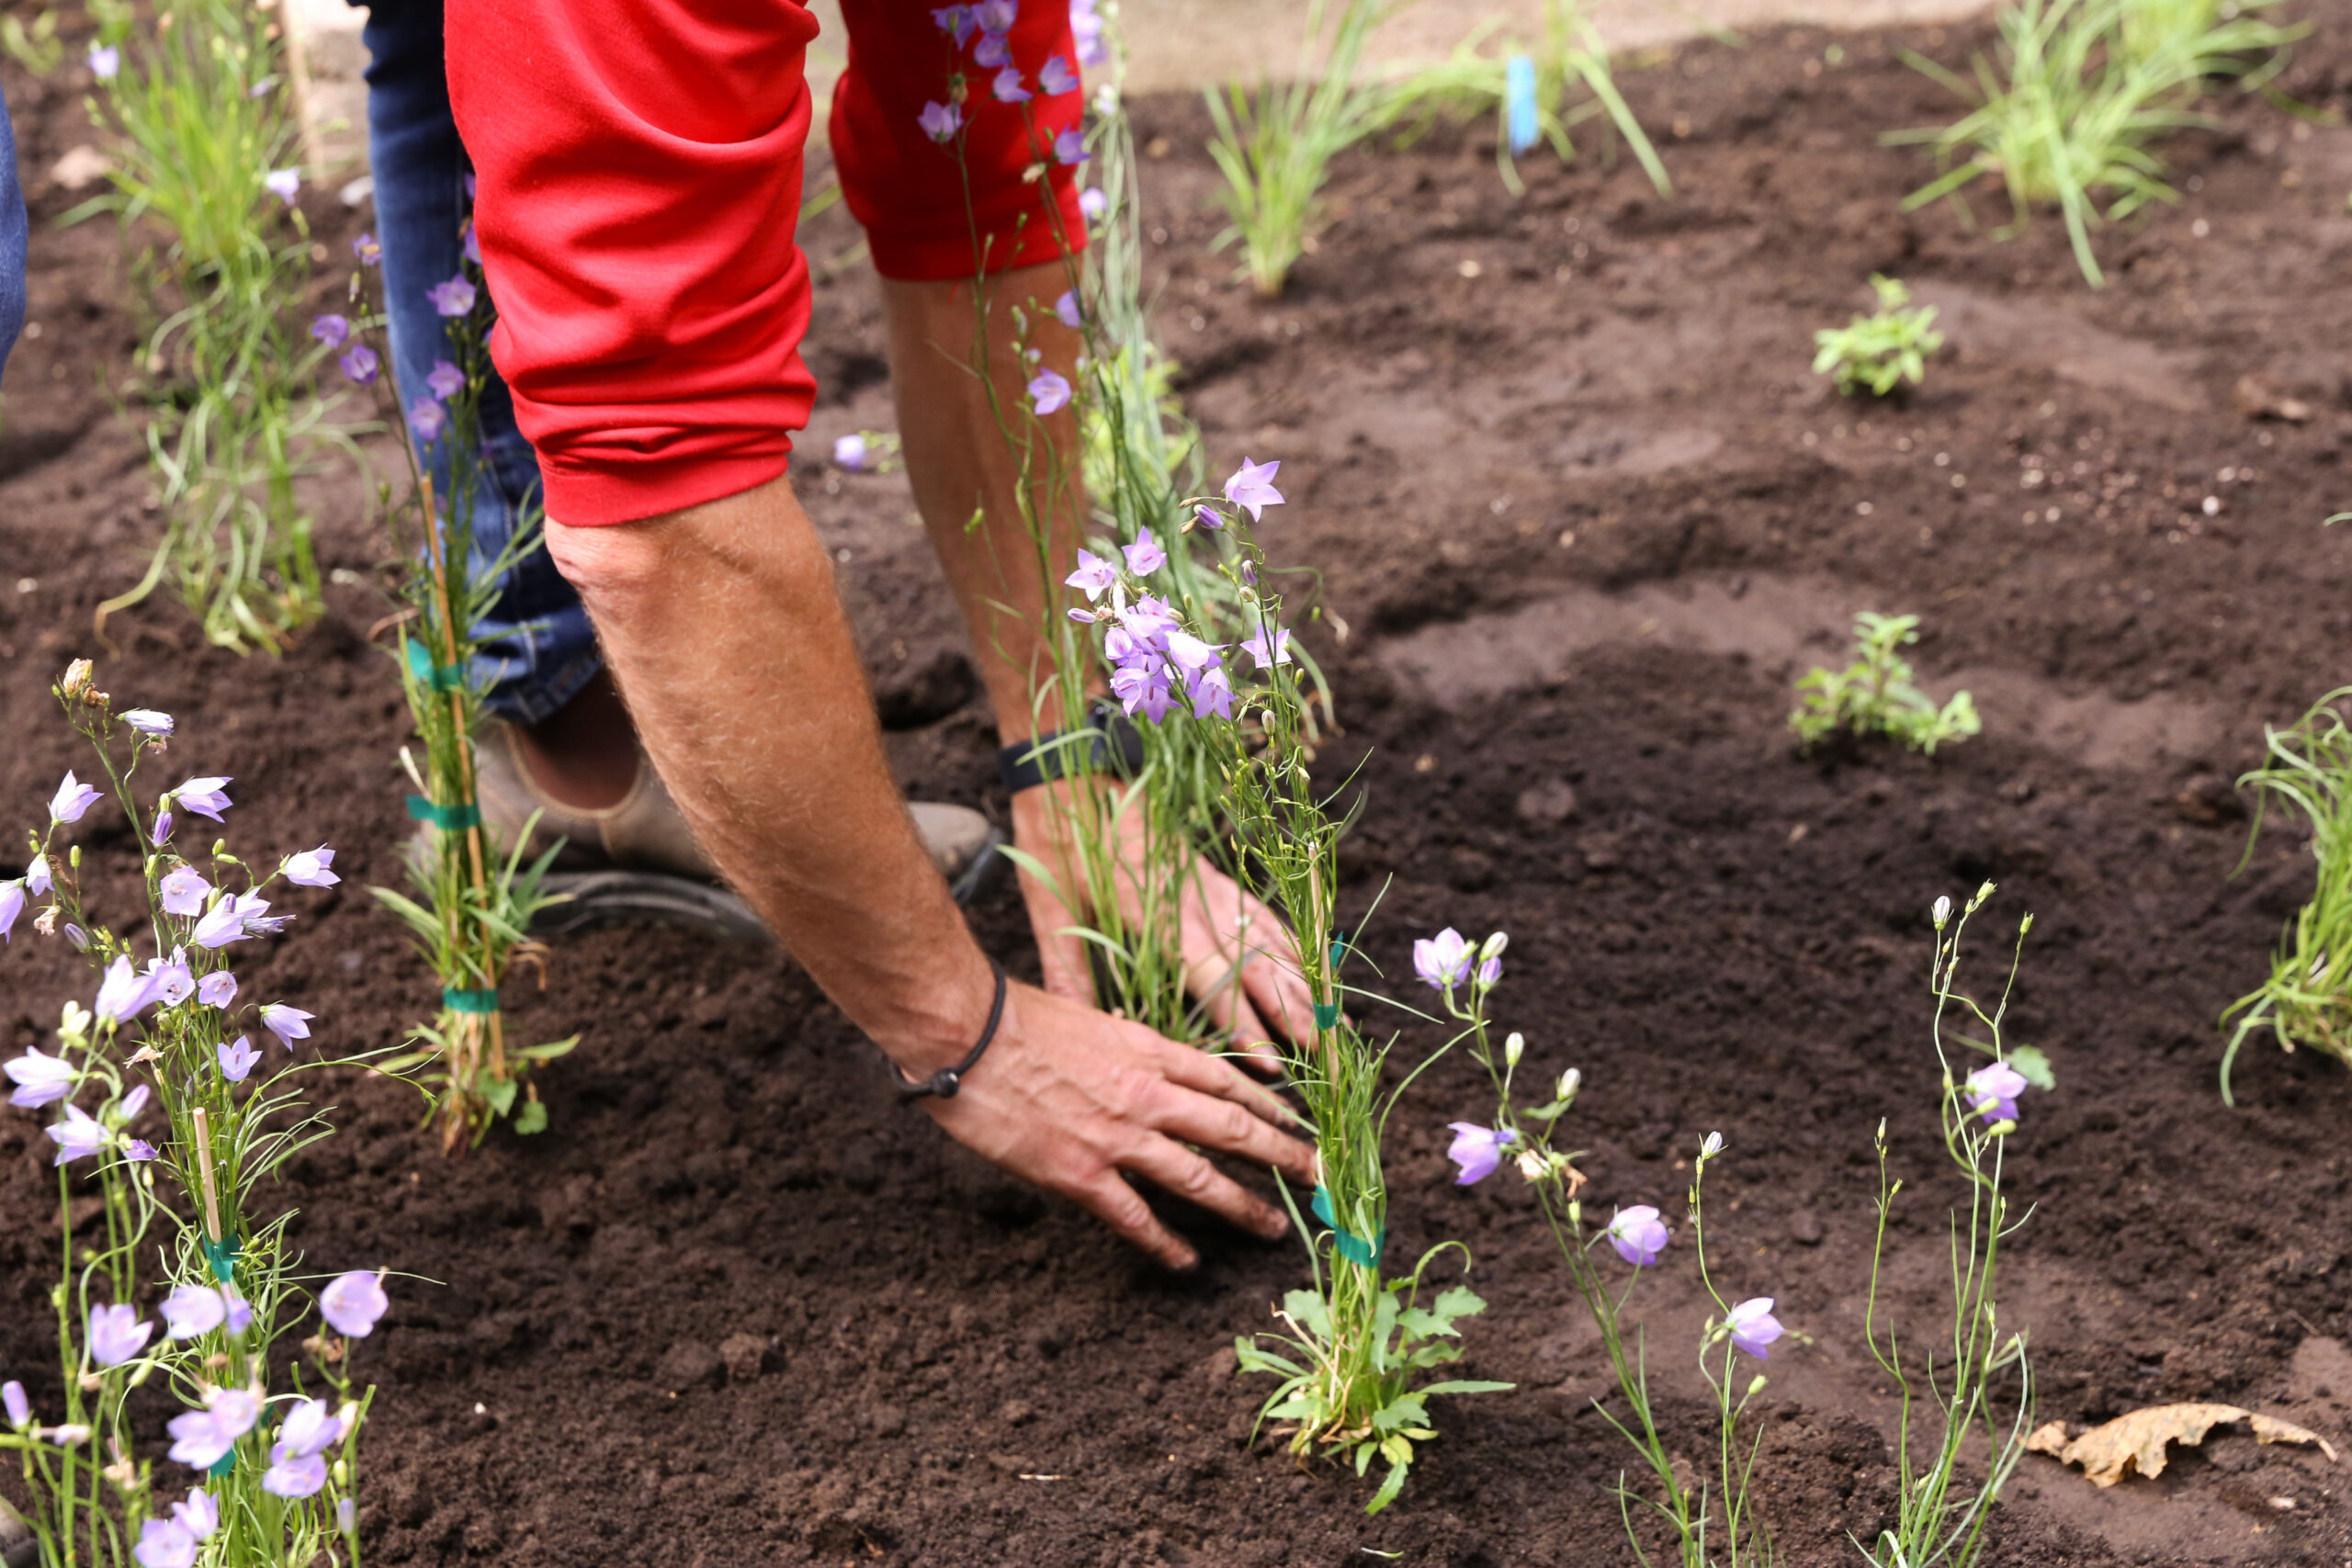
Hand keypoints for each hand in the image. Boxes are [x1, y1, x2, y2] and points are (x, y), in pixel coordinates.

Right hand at [923, 979, 1317, 1268]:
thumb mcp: (1092, 1018)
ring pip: (1200, 1178)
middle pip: (1234, 1128)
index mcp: (1150, 1049)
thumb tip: (1151, 1061)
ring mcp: (1118, 1136)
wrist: (965, 1033)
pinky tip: (1186, 1264)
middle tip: (1321, 1178)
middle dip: (1284, 1156)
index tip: (1303, 1125)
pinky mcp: (1080, 1172)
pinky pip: (1135, 1217)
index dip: (1274, 1107)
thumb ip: (1129, 1047)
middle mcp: (1148, 1093)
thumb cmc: (1016, 1018)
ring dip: (1242, 1207)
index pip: (1230, 1080)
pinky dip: (1165, 1244)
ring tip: (1273, 1230)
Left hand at [1009, 778, 1317, 1065]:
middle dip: (1294, 1012)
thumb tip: (1079, 1031)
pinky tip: (1314, 965)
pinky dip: (1296, 941)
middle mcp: (1195, 902)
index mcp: (1154, 916)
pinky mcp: (1215, 870)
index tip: (1269, 1062)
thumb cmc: (1057, 840)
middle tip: (1325, 1055)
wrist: (1073, 766)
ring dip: (1305, 983)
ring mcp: (1212, 883)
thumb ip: (1068, 972)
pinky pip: (1266, 910)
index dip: (1242, 1023)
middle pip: (1258, 963)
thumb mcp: (1049, 908)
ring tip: (1333, 1022)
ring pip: (1272, 938)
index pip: (1211, 979)